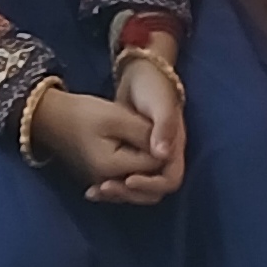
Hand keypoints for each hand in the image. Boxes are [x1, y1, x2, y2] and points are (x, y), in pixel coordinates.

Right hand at [29, 82, 169, 195]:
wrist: (51, 116)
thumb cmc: (84, 113)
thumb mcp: (117, 117)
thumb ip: (144, 135)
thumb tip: (167, 151)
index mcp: (112, 168)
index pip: (154, 168)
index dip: (164, 151)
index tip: (163, 131)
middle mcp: (107, 182)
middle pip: (148, 189)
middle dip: (159, 169)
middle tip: (159, 142)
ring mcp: (102, 182)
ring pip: (137, 190)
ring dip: (149, 174)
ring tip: (152, 149)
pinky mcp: (99, 177)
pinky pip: (124, 185)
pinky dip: (135, 177)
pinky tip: (140, 162)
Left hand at [96, 49, 187, 203]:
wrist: (139, 73)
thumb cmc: (153, 87)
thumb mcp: (159, 104)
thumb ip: (164, 127)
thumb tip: (161, 156)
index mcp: (174, 148)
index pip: (170, 180)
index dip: (151, 184)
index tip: (129, 179)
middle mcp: (163, 157)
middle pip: (153, 191)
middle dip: (130, 193)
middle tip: (105, 188)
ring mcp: (146, 157)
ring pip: (137, 189)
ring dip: (118, 193)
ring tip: (95, 191)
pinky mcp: (131, 156)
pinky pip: (124, 180)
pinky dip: (110, 186)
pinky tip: (91, 188)